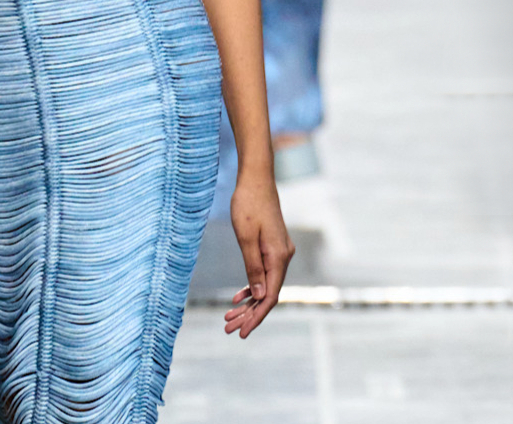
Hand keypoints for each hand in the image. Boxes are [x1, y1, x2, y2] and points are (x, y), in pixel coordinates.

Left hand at [224, 171, 292, 336]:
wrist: (256, 179)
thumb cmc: (248, 204)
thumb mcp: (246, 237)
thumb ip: (253, 268)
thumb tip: (260, 296)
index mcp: (279, 256)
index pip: (271, 296)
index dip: (256, 316)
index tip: (242, 332)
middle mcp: (284, 257)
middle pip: (268, 294)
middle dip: (249, 314)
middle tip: (229, 329)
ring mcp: (280, 252)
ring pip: (266, 286)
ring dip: (249, 303)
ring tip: (229, 318)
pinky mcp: (273, 247)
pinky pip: (264, 274)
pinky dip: (252, 287)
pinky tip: (238, 298)